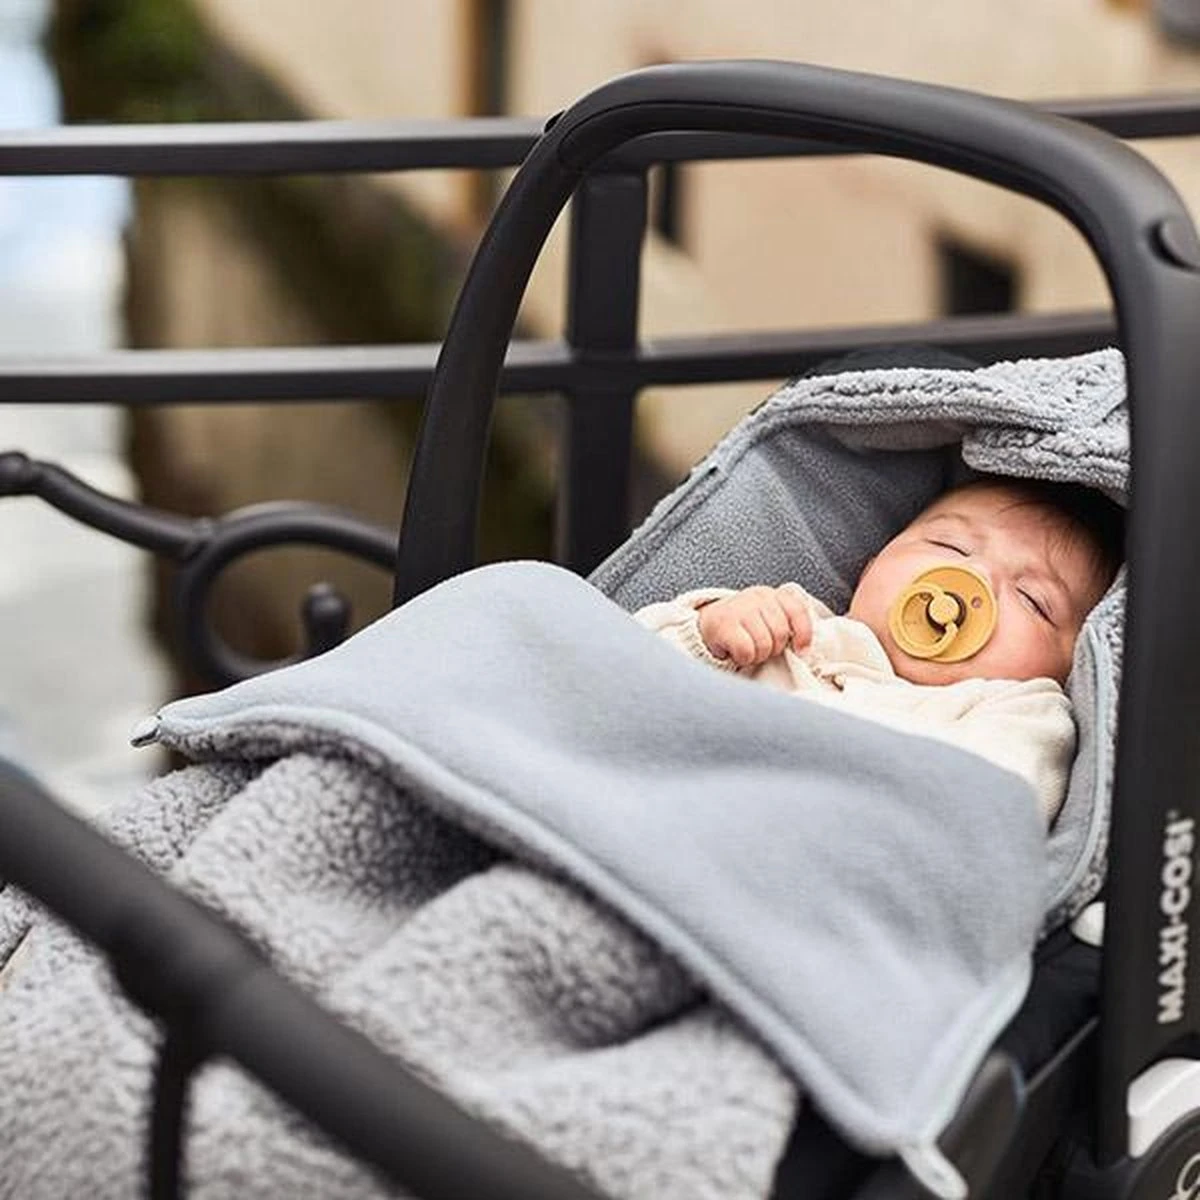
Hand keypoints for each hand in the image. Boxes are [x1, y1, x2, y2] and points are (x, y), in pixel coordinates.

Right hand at [697, 584, 812, 667]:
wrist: (708, 623)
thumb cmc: (743, 625)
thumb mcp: (767, 617)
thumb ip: (786, 623)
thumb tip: (805, 648)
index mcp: (772, 595)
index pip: (797, 611)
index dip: (803, 633)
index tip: (801, 651)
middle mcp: (757, 597)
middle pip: (781, 633)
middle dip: (774, 648)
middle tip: (761, 648)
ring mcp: (740, 608)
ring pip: (764, 644)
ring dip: (758, 655)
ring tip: (749, 650)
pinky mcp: (725, 624)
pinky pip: (746, 651)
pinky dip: (743, 658)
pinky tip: (736, 652)